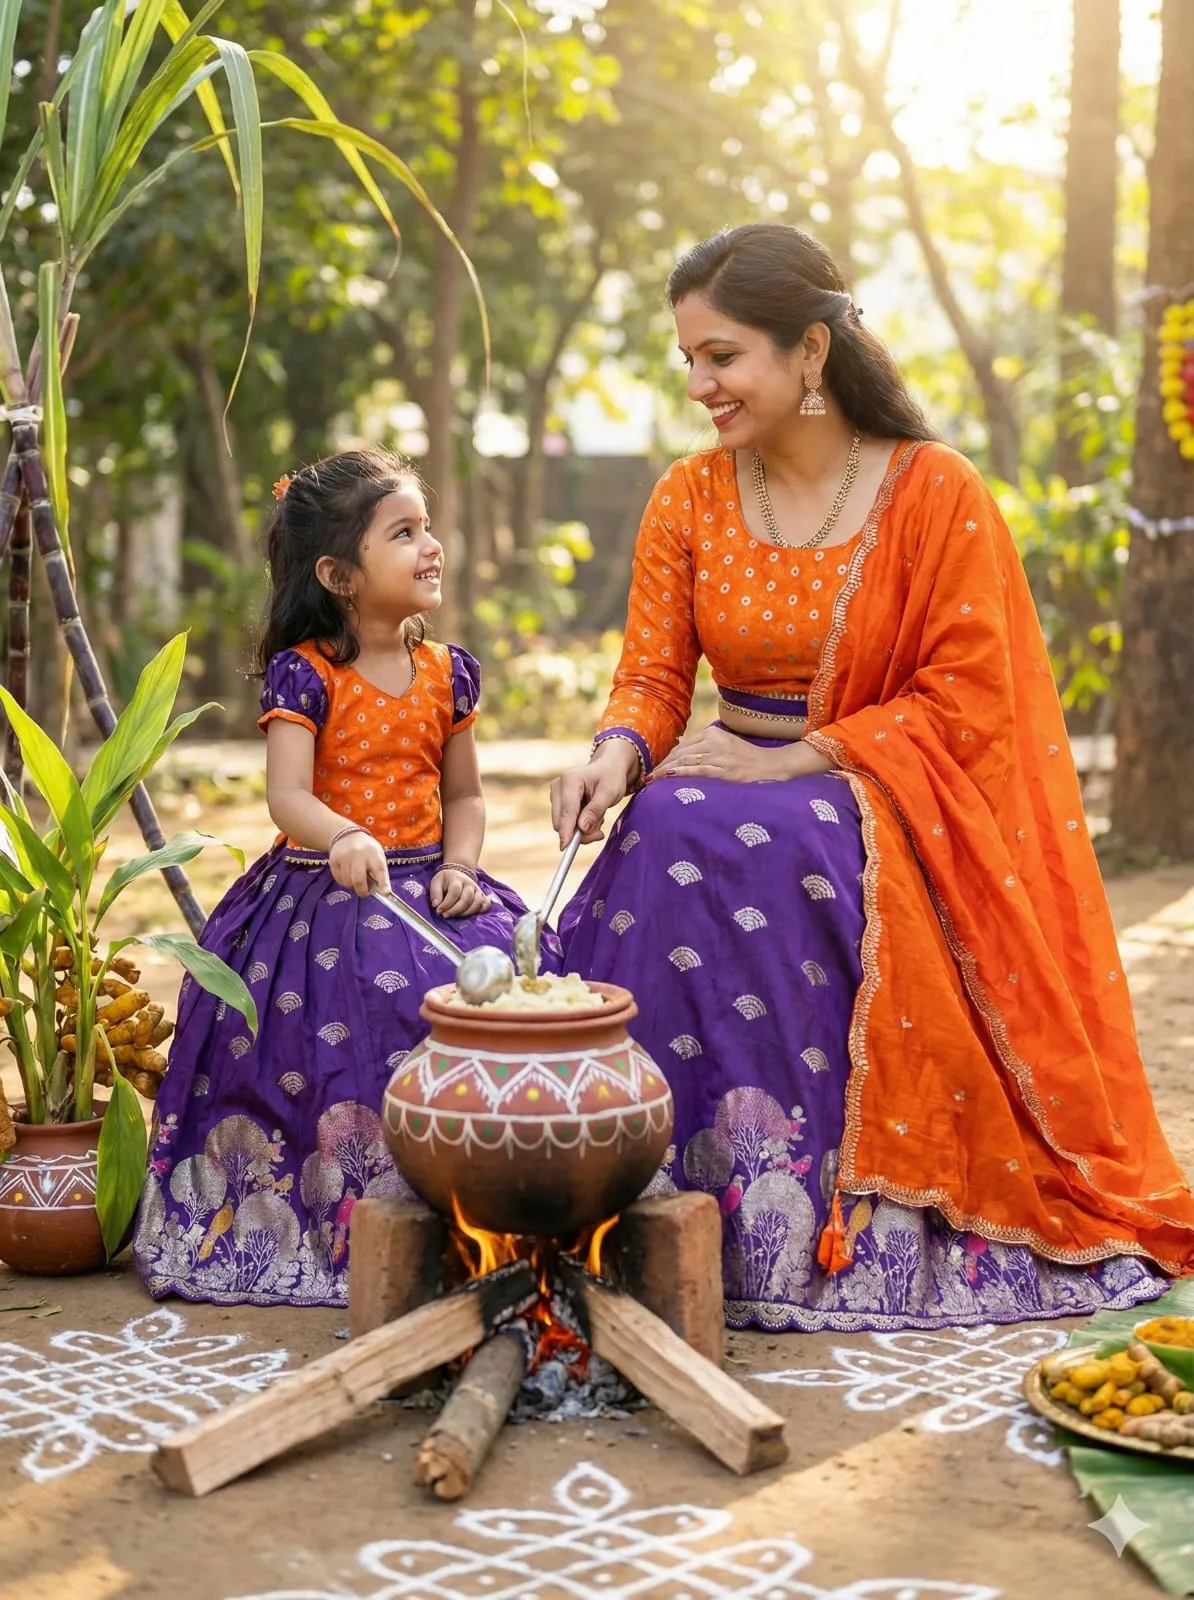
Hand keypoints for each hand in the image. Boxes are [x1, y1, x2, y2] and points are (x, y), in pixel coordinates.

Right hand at [329, 829, 389, 895]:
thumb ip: (380, 872)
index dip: (383, 883)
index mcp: (374, 854)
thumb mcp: (378, 856)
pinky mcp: (333, 861)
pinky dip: (345, 882)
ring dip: (353, 886)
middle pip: (358, 880)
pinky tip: (348, 875)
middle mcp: (358, 855)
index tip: (385, 892)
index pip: (379, 870)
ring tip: (356, 879)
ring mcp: (344, 858)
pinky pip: (339, 880)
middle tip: (365, 892)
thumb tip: (383, 892)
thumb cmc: (367, 850)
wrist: (347, 835)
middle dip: (362, 891)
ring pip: (347, 883)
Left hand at [430, 868, 491, 918]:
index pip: (455, 892)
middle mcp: (470, 884)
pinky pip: (486, 905)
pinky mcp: (482, 896)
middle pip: (467, 899)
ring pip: (477, 903)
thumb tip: (436, 905)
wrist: (458, 873)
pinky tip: (470, 915)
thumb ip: (435, 893)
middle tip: (445, 915)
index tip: (439, 911)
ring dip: (466, 913)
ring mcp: (478, 890)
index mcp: (457, 879)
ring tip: (456, 916)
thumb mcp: (436, 882)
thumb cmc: (446, 880)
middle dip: (455, 910)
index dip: (447, 904)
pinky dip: (480, 911)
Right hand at [550, 744, 637, 845]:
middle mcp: (558, 786)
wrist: (608, 768)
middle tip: (600, 833)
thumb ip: (595, 810)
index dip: (567, 830)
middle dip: (580, 832)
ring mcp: (556, 795)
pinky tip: (590, 816)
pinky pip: (566, 823)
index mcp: (570, 780)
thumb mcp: (610, 793)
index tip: (565, 846)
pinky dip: (579, 826)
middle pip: (561, 821)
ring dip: (581, 829)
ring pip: (563, 825)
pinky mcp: (558, 803)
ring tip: (598, 817)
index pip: (568, 810)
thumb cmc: (611, 777)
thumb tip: (582, 829)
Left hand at [649, 725, 825, 783]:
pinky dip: (680, 773)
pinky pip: (697, 770)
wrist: (774, 766)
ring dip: (665, 771)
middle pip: (680, 752)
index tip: (656, 769)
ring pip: (685, 760)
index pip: (683, 746)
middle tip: (648, 778)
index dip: (667, 758)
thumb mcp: (728, 748)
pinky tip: (668, 777)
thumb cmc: (750, 761)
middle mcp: (714, 741)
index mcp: (714, 734)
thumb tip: (686, 759)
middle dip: (662, 766)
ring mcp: (719, 755)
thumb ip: (709, 749)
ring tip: (652, 781)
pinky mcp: (724, 769)